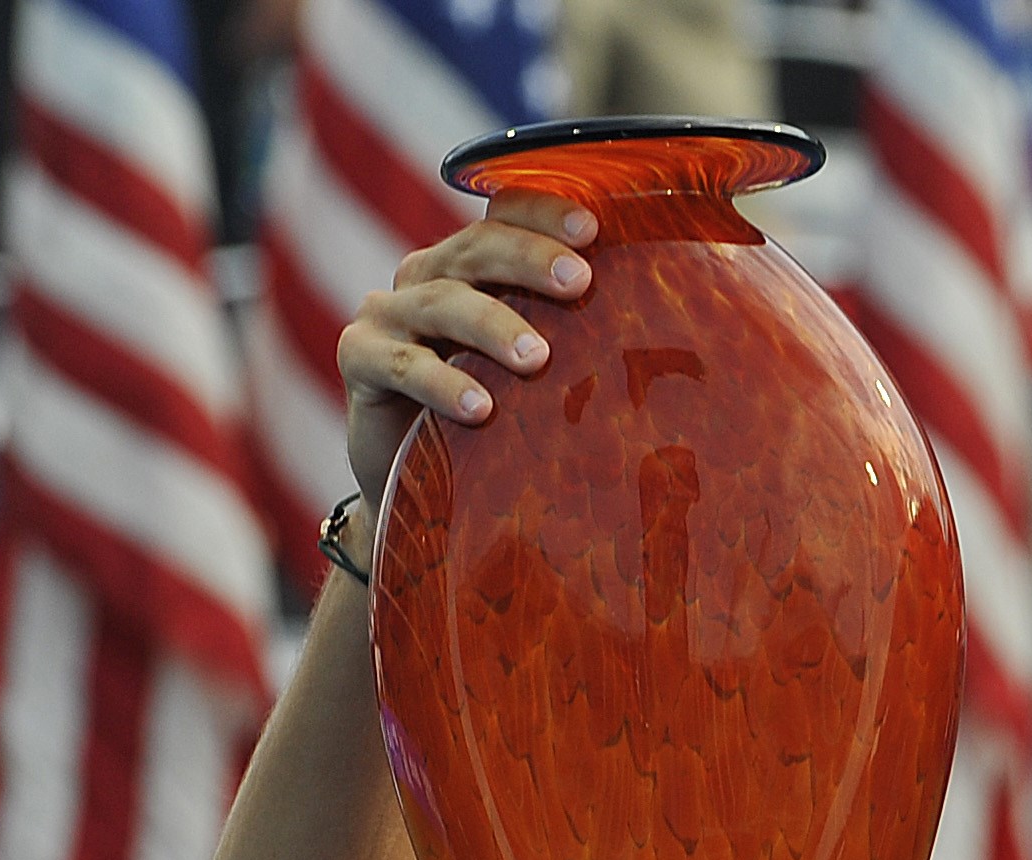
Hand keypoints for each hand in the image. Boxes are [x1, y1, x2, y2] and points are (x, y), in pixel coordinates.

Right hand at [338, 195, 599, 519]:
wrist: (408, 475)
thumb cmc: (487, 416)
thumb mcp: (532, 372)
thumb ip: (575, 340)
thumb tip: (673, 338)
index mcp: (471, 265)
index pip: (505, 215)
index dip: (545, 213)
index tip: (595, 229)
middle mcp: (427, 276)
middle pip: (477, 248)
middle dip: (529, 259)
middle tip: (579, 282)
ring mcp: (388, 313)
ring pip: (442, 303)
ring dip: (492, 326)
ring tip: (537, 358)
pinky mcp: (358, 358)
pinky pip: (402, 366)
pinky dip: (442, 384)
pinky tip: (481, 409)